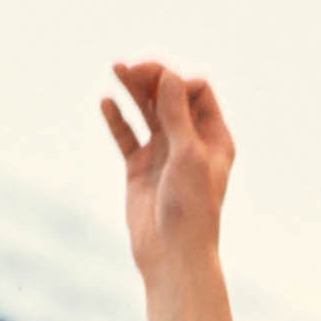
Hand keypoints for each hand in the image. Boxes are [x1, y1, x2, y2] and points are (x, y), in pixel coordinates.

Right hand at [101, 62, 234, 278]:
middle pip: (170, 97)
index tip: (160, 85)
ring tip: (115, 68)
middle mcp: (190, 142)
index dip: (177, 81)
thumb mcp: (188, 155)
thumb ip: (177, 114)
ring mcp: (164, 154)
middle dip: (152, 78)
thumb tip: (168, 75)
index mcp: (214, 138)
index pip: (197, 92)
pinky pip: (127, 136)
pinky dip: (117, 119)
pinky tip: (106, 102)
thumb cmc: (191, 208)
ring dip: (133, 90)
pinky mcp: (140, 168)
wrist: (172, 253)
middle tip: (130, 67)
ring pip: (147, 112)